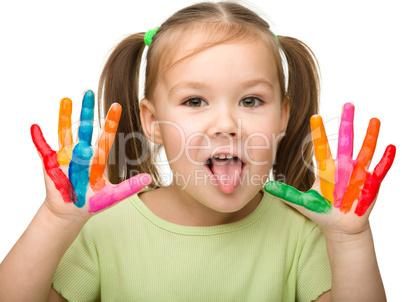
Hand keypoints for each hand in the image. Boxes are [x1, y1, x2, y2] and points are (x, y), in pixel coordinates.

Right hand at [31, 90, 150, 220]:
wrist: (71, 212)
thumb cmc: (92, 202)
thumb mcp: (112, 196)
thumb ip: (129, 187)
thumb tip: (148, 180)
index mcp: (97, 158)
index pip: (106, 137)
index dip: (111, 122)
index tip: (117, 105)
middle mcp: (82, 153)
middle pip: (85, 128)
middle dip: (87, 111)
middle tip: (88, 92)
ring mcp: (66, 157)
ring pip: (65, 133)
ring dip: (65, 117)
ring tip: (66, 100)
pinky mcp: (51, 164)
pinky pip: (43, 150)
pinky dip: (38, 140)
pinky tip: (35, 128)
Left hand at [265, 103, 395, 235]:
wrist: (340, 227)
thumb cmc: (322, 212)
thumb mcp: (303, 202)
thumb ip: (287, 193)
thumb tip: (266, 186)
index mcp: (327, 169)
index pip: (321, 146)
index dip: (319, 132)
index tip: (314, 116)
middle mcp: (343, 167)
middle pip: (345, 141)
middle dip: (347, 123)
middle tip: (348, 104)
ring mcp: (358, 174)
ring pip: (365, 150)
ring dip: (370, 136)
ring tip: (374, 120)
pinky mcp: (371, 184)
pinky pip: (380, 169)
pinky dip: (385, 159)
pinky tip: (390, 147)